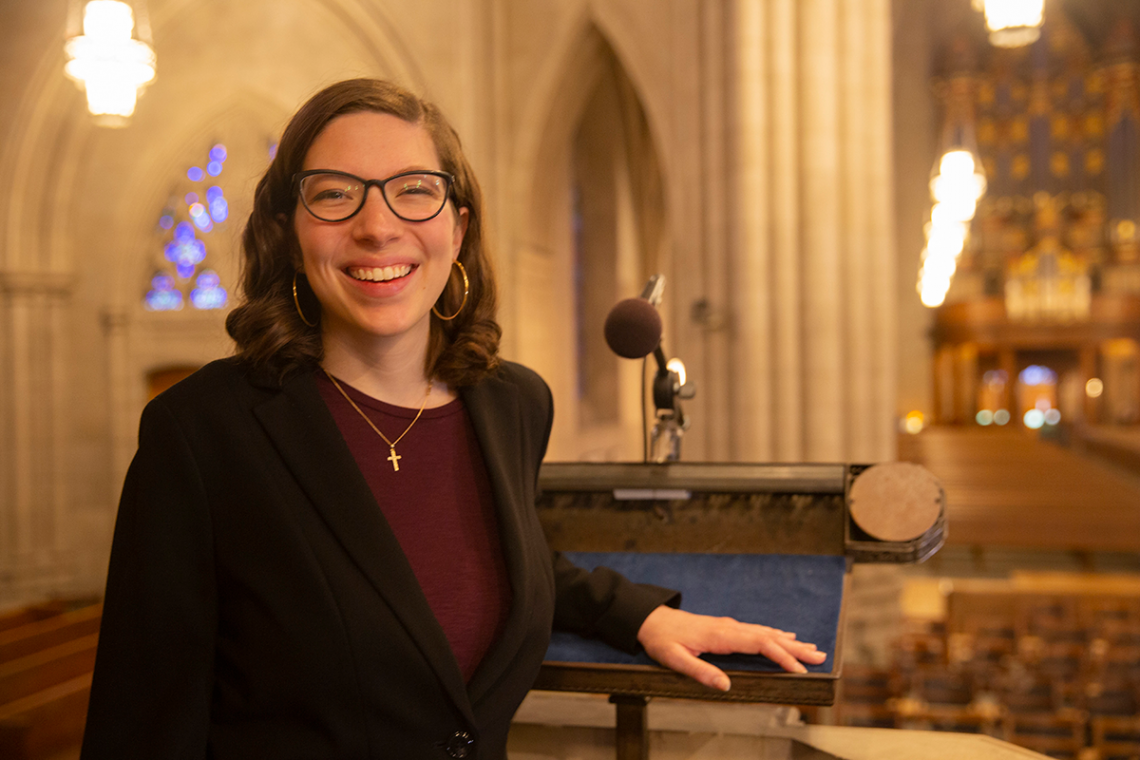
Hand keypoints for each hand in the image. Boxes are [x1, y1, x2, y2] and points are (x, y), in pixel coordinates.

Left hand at [635, 605, 827, 691]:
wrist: (651, 620)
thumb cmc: (662, 641)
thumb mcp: (675, 660)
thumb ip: (700, 672)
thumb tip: (726, 686)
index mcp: (721, 636)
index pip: (759, 644)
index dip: (780, 656)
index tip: (798, 669)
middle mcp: (729, 628)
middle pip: (769, 636)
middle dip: (795, 648)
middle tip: (820, 656)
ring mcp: (729, 626)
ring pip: (765, 633)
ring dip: (789, 641)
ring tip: (811, 649)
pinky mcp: (726, 628)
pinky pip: (757, 631)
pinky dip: (775, 635)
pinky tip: (784, 637)